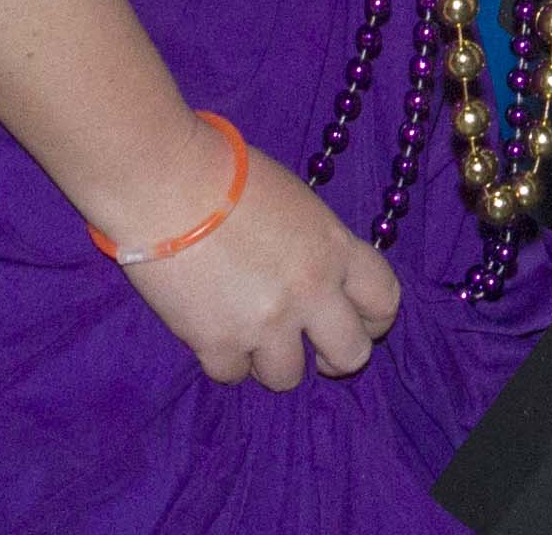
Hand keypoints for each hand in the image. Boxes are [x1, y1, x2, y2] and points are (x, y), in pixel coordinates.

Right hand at [115, 146, 402, 389]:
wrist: (167, 181)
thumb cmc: (228, 173)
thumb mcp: (297, 203)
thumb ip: (316, 247)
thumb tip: (319, 278)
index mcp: (335, 247)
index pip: (385, 300)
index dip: (374, 318)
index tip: (357, 321)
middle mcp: (311, 291)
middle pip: (352, 355)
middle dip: (334, 357)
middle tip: (312, 349)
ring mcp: (266, 323)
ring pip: (288, 378)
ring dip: (271, 361)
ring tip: (250, 334)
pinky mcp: (218, 343)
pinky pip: (232, 375)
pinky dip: (224, 358)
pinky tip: (211, 329)